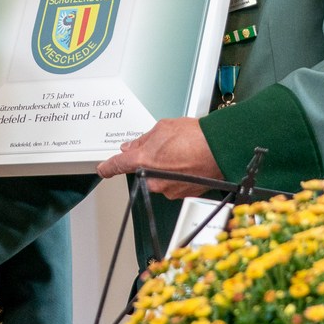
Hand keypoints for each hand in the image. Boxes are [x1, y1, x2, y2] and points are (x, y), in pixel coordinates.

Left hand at [96, 117, 222, 198]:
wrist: (220, 150)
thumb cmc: (195, 138)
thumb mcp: (162, 128)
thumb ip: (142, 140)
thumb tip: (132, 146)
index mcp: (143, 161)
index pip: (118, 166)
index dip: (108, 167)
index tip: (103, 169)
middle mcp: (153, 180)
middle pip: (143, 170)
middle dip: (150, 160)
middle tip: (166, 147)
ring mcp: (168, 189)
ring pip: (159, 177)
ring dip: (166, 168)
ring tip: (182, 153)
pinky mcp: (181, 194)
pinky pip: (173, 183)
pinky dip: (178, 174)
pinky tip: (189, 161)